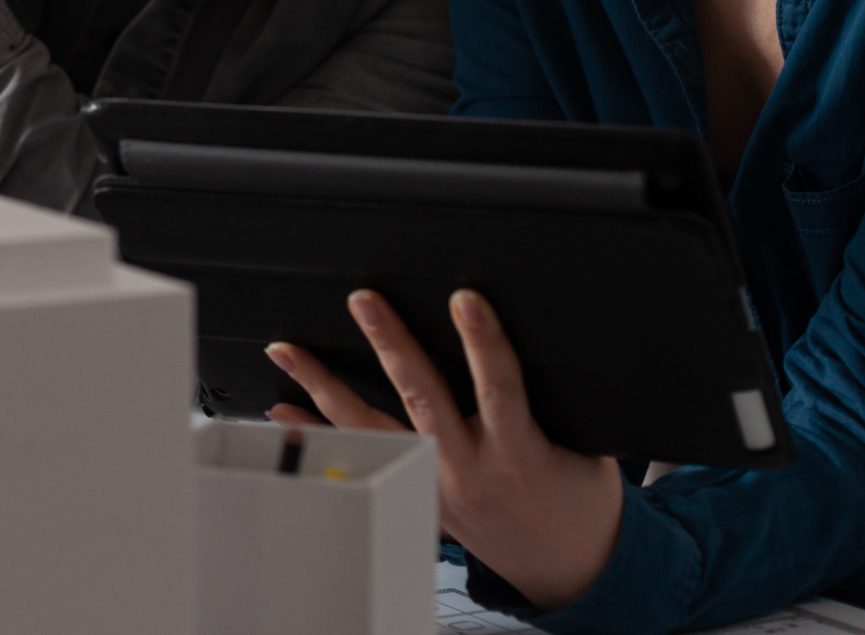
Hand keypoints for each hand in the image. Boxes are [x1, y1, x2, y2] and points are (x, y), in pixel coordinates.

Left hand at [267, 290, 624, 611]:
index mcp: (519, 452)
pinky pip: (363, 456)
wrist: (567, 565)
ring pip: (373, 426)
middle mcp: (468, 468)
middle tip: (364, 302)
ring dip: (326, 385)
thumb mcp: (580, 445)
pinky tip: (284, 411)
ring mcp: (434, 483)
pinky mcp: (416, 494)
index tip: (465, 299)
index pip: (500, 386)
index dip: (482, 341)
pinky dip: (319, 433)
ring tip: (290, 352)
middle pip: (422, 397)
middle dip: (391, 344)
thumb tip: (524, 337)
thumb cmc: (576, 497)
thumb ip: (544, 398)